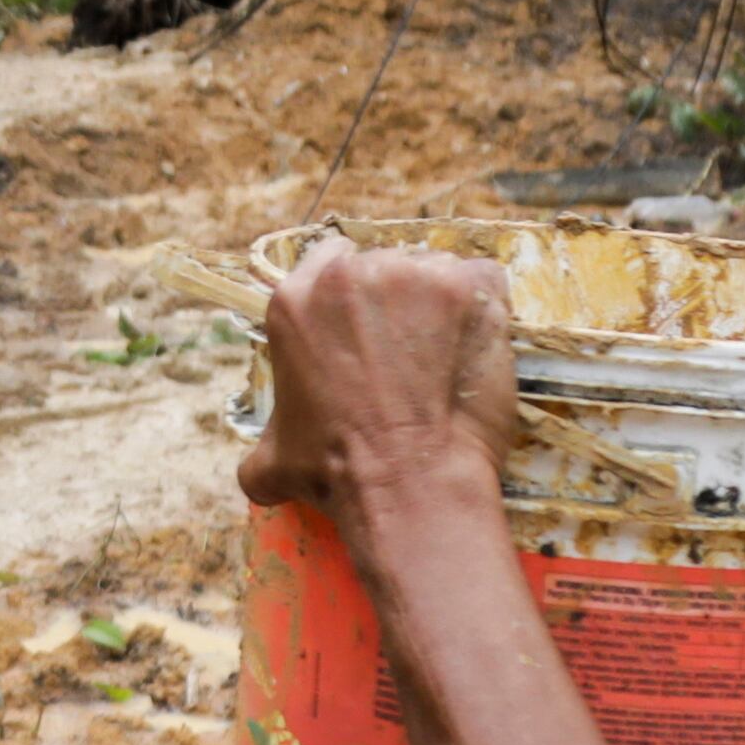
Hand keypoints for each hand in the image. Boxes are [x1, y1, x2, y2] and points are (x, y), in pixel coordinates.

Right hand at [238, 238, 520, 515]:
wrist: (408, 484)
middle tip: (410, 353)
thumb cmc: (337, 474)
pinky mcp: (465, 288)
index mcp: (295, 301)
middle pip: (385, 264)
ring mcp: (411, 274)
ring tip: (448, 358)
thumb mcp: (273, 462)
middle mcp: (349, 275)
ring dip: (442, 305)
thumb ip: (264, 446)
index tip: (370, 325)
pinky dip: (487, 309)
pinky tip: (478, 347)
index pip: (330, 261)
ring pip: (435, 271)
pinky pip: (486, 282)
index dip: (355, 294)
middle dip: (399, 301)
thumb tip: (257, 476)